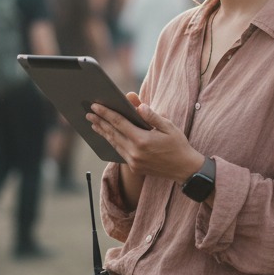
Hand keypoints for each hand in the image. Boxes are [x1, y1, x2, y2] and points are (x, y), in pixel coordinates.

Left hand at [87, 93, 203, 182]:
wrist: (185, 169)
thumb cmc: (178, 144)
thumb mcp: (168, 126)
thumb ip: (151, 115)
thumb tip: (138, 105)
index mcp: (142, 140)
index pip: (119, 123)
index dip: (106, 113)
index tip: (95, 106)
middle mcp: (135, 152)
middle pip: (112, 133)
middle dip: (100, 122)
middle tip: (89, 113)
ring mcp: (133, 162)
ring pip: (114, 144)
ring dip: (103, 133)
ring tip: (94, 124)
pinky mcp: (134, 168)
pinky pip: (120, 152)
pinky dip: (112, 142)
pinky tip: (108, 136)